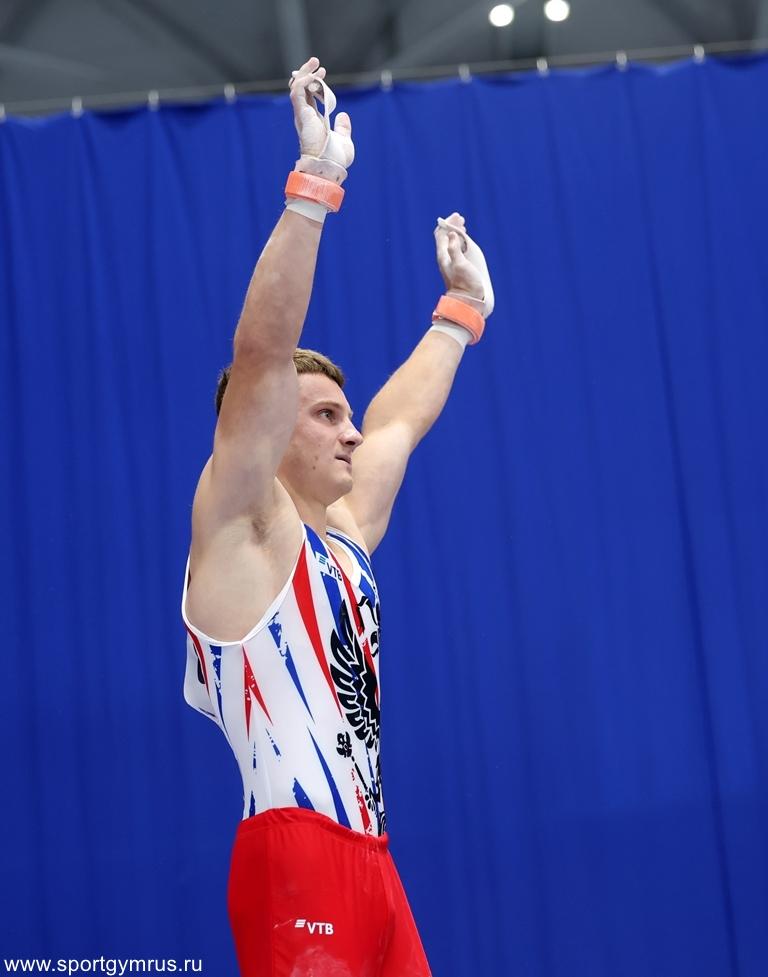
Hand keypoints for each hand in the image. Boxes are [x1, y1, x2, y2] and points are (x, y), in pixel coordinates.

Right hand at [289, 57, 353, 173]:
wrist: (330, 168)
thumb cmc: (335, 160)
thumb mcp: (344, 140)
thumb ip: (343, 128)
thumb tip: (343, 115)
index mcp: (313, 122)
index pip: (308, 97)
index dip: (314, 84)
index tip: (323, 74)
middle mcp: (305, 117)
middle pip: (300, 90)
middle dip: (307, 73)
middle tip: (317, 63)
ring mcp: (302, 116)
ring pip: (296, 88)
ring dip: (304, 73)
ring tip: (315, 63)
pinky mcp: (302, 115)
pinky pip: (297, 93)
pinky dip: (303, 82)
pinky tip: (313, 76)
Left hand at [434, 213, 493, 316]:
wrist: (467, 300)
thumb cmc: (465, 284)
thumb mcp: (460, 264)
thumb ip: (454, 249)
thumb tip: (451, 234)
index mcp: (443, 255)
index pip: (440, 234)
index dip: (447, 223)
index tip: (457, 216)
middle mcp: (445, 258)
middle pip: (445, 237)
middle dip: (452, 226)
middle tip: (461, 219)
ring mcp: (451, 262)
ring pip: (450, 243)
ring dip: (456, 233)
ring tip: (463, 227)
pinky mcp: (457, 267)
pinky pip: (456, 250)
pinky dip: (460, 242)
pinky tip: (465, 242)